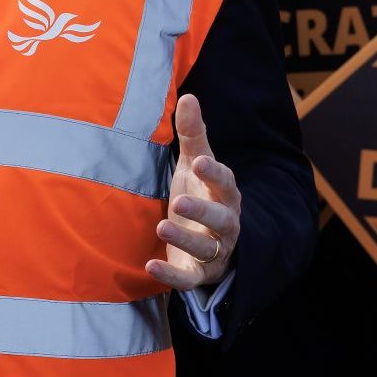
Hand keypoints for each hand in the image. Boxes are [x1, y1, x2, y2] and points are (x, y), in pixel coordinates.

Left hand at [146, 94, 240, 291]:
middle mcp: (225, 225)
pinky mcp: (198, 275)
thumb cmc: (198, 195)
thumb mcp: (194, 166)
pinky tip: (150, 265)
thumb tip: (189, 96)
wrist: (205, 243)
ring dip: (185, 240)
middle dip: (202, 211)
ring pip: (206, 249)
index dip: (214, 174)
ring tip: (162, 226)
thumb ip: (192, 134)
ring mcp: (213, 252)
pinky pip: (188, 280)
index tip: (199, 162)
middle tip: (179, 202)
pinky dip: (171, 275)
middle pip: (221, 219)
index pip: (225, 183)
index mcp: (225, 195)